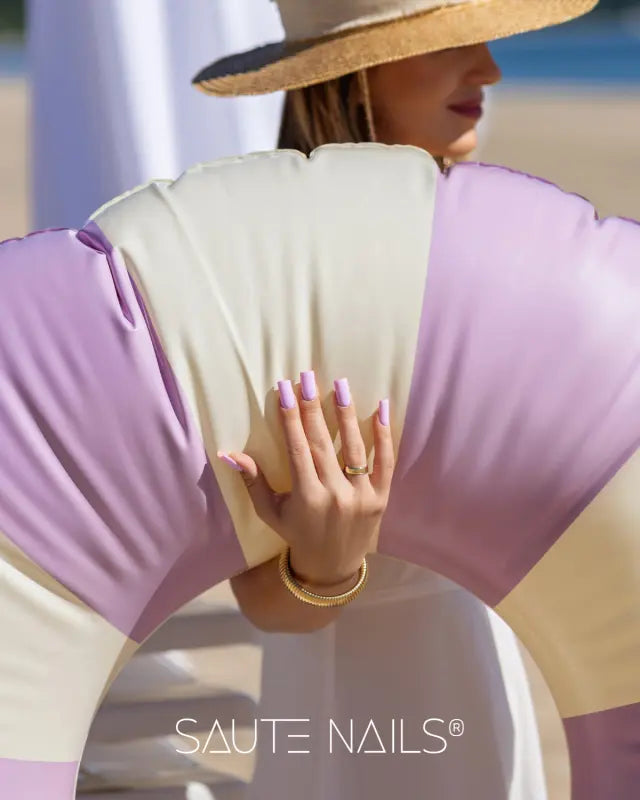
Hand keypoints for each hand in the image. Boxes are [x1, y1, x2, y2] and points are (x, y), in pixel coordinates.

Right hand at [217, 370, 393, 588]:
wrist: (332, 568)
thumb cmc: (296, 534)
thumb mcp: (270, 513)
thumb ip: (253, 482)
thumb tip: (230, 453)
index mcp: (306, 498)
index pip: (297, 449)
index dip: (290, 418)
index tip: (285, 389)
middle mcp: (335, 495)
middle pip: (322, 443)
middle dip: (313, 408)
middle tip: (308, 377)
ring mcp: (361, 496)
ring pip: (354, 448)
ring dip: (346, 414)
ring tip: (341, 385)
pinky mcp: (382, 498)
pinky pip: (384, 462)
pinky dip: (384, 437)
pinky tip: (380, 409)